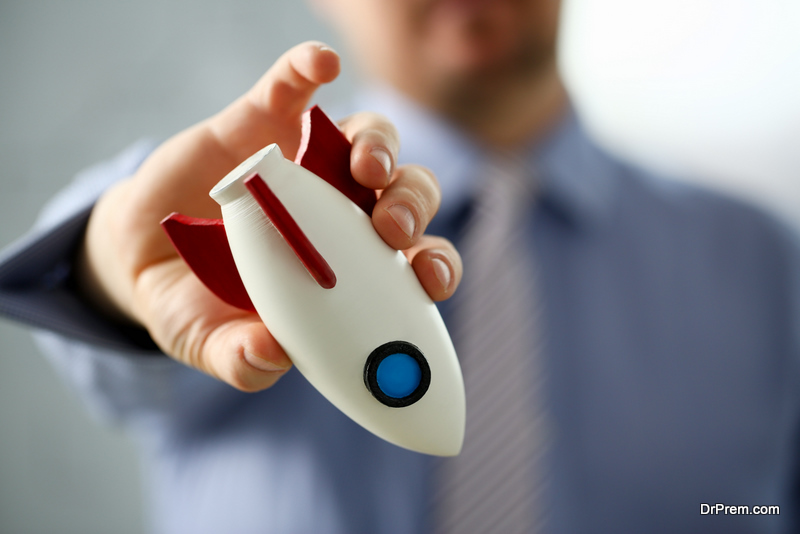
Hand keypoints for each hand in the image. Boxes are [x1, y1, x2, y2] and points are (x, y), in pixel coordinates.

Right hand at [77, 42, 462, 391]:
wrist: (143, 254)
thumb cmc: (197, 304)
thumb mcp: (213, 342)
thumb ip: (242, 360)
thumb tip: (271, 356)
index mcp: (352, 265)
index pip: (416, 261)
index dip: (436, 266)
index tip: (430, 281)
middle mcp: (344, 208)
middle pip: (407, 194)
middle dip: (412, 206)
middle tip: (391, 230)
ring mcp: (308, 158)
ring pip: (371, 136)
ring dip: (379, 147)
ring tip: (365, 168)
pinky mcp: (266, 118)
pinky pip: (296, 84)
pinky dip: (308, 68)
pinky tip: (318, 66)